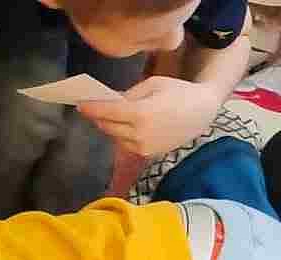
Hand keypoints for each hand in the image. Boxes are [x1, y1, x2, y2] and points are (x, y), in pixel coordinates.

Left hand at [75, 76, 219, 157]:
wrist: (200, 113)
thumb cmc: (177, 92)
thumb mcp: (153, 84)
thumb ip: (129, 94)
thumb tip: (111, 102)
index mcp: (140, 114)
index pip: (108, 112)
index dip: (92, 108)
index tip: (80, 104)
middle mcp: (139, 135)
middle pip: (108, 127)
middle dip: (98, 117)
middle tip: (89, 108)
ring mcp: (143, 147)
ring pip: (115, 137)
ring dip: (109, 126)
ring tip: (104, 115)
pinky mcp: (147, 154)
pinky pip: (126, 144)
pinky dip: (121, 134)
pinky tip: (121, 125)